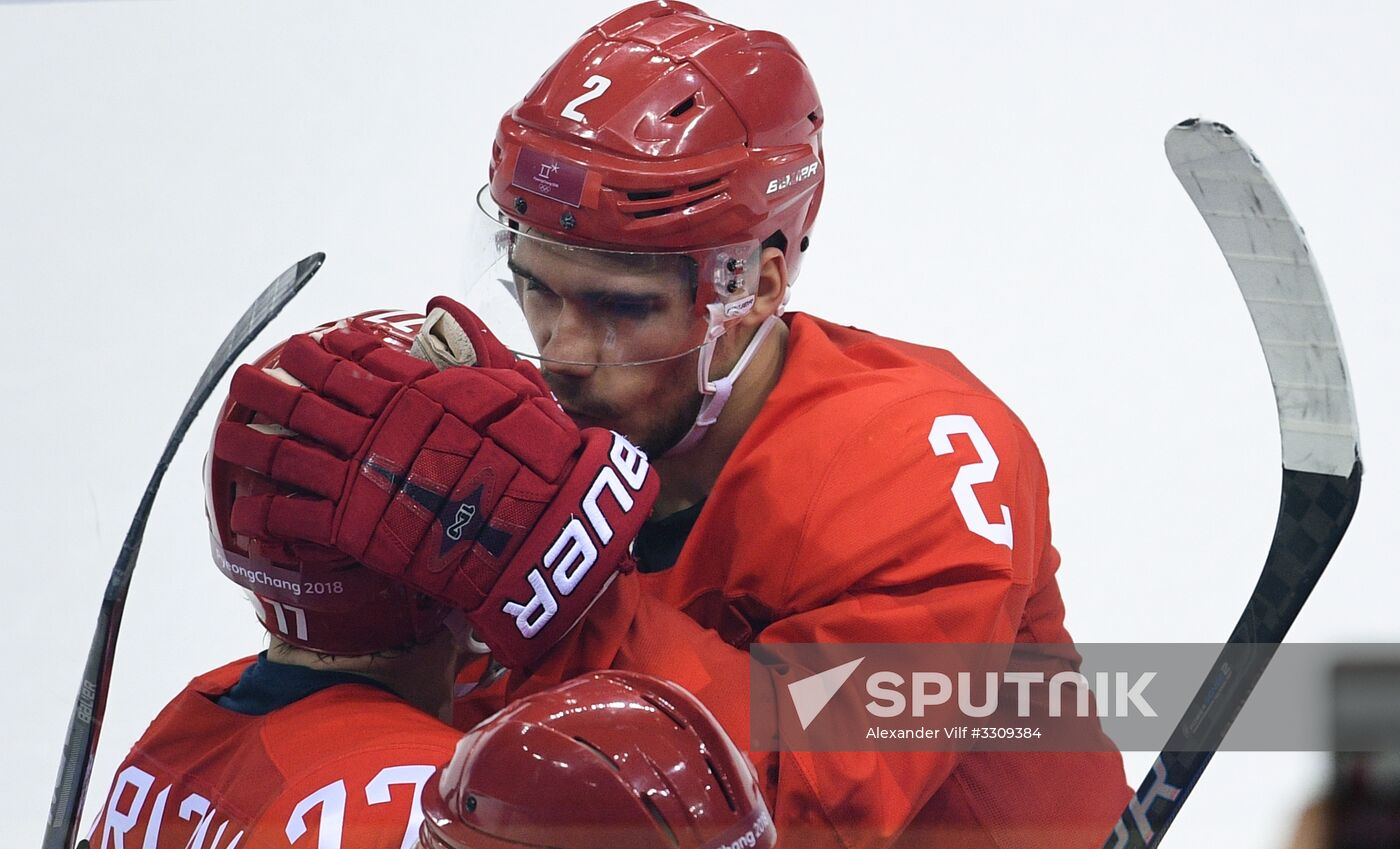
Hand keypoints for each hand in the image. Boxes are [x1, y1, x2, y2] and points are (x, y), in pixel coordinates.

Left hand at [213, 301, 658, 669]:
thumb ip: (473, 340)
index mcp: (410, 391)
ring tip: (224, 431)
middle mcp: (375, 426)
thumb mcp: (512, 384)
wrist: (535, 523)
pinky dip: (265, 509)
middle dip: (269, 387)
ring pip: (286, 452)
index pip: (354, 361)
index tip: (301, 347)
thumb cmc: (535, 454)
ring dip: (249, 441)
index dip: (323, 353)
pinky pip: (294, 515)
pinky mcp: (353, 524)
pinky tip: (245, 505)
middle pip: (305, 399)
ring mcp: (359, 475)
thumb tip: (439, 300)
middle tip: (243, 379)